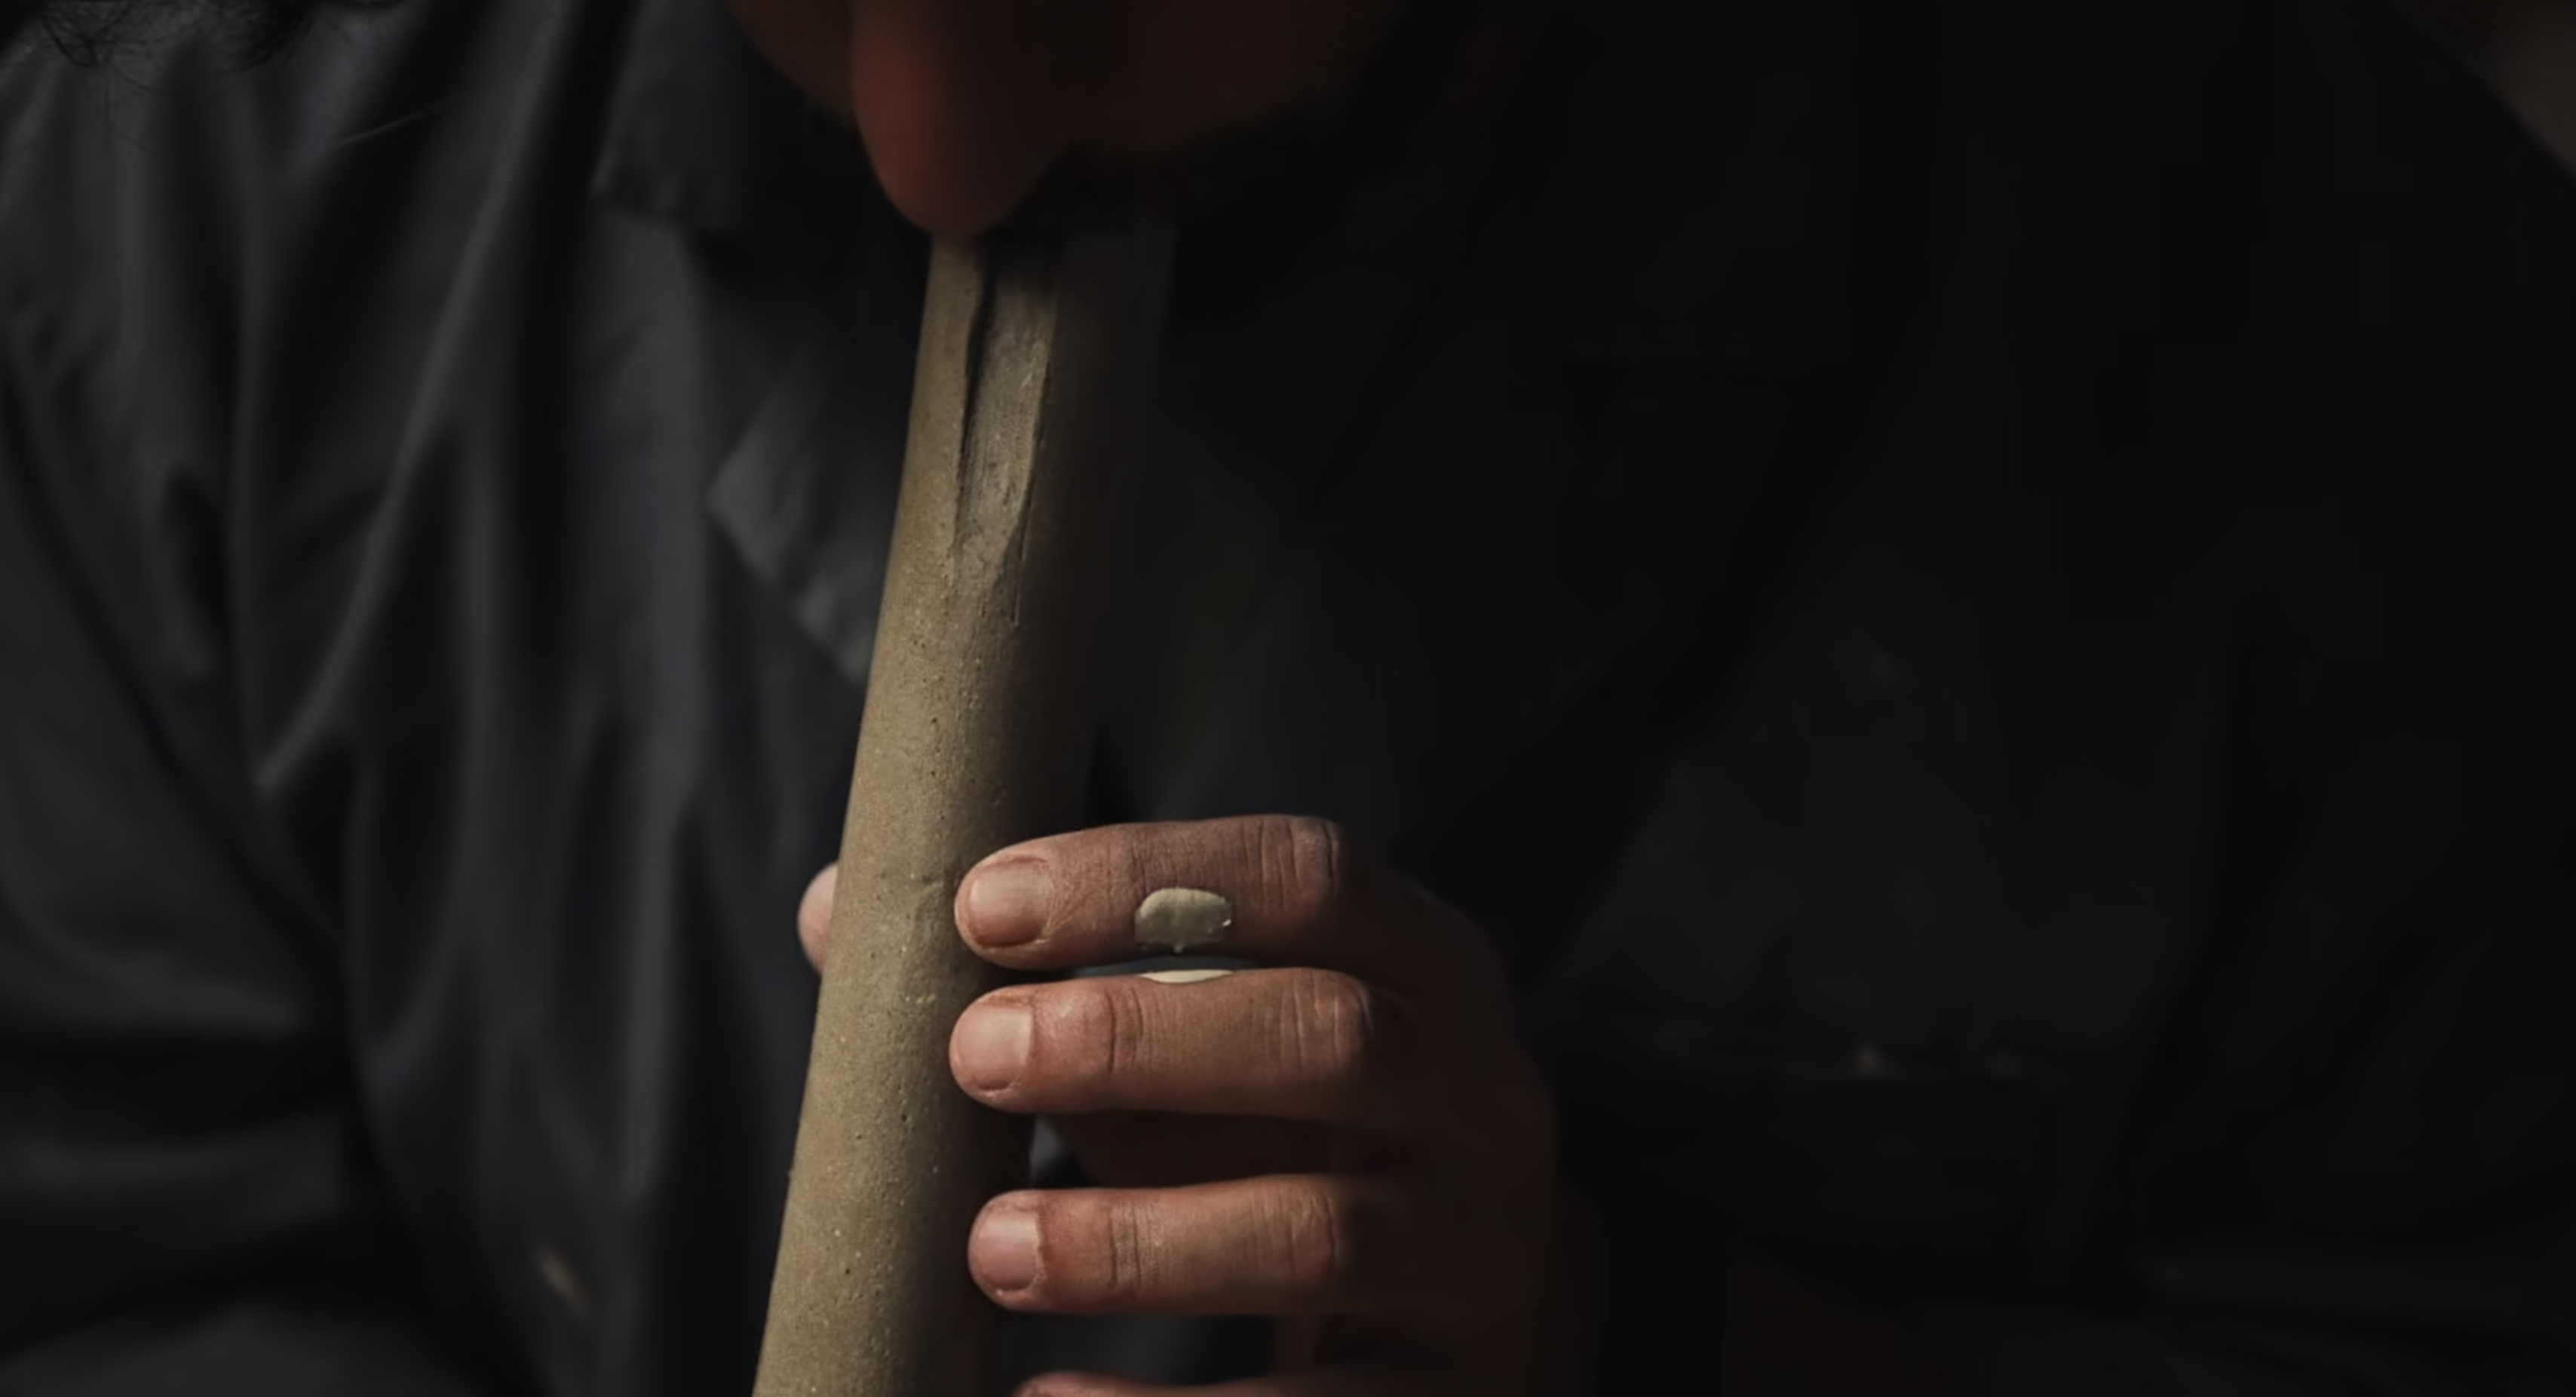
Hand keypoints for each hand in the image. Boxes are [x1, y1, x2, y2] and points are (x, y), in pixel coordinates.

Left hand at [800, 815, 1603, 1394]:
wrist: (1487, 1327)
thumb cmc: (1298, 1146)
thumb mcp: (1205, 1049)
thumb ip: (1055, 984)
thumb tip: (837, 914)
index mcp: (1430, 970)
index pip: (1313, 876)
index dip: (1146, 877)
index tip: (983, 907)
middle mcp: (1484, 1098)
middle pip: (1331, 1038)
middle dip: (1139, 1039)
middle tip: (974, 1056)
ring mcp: (1481, 1257)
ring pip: (1321, 1233)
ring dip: (1138, 1239)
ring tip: (991, 1248)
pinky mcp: (1458, 1396)